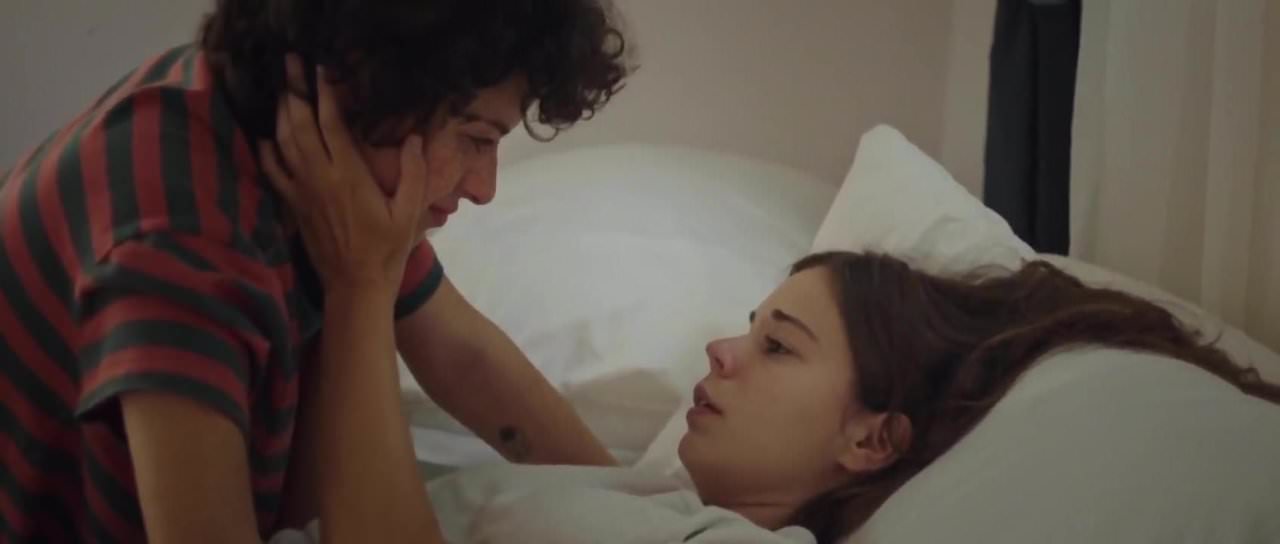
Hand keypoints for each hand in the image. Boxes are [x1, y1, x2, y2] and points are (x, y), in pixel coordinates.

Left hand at [258, 54, 427, 295]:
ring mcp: (302, 191)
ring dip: (280, 113)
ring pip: (283, 143)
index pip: (331, 124)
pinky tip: (265, 136)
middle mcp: (320, 177)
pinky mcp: (294, 205)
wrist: (355, 285)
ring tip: (281, 90)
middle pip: (300, 125)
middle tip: (290, 64)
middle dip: (295, 92)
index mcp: (349, 175)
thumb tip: (414, 139)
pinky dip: (267, 150)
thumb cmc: (387, 250)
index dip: (325, 94)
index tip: (321, 69)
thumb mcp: (410, 213)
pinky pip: (273, 171)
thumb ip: (414, 175)